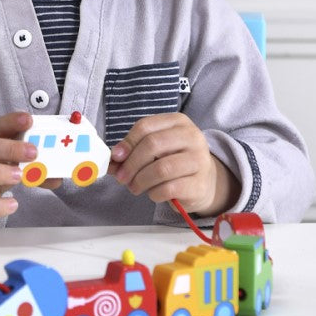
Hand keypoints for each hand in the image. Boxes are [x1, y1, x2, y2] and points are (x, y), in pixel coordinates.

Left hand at [108, 113, 238, 216]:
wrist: (204, 181)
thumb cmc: (173, 161)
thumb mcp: (155, 150)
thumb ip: (132, 152)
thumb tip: (110, 161)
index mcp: (178, 122)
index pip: (146, 126)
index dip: (127, 142)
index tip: (116, 157)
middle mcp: (192, 136)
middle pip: (152, 144)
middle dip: (131, 164)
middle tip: (122, 178)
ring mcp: (199, 160)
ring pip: (161, 168)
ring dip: (141, 181)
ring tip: (135, 187)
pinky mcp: (199, 183)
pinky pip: (169, 189)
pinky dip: (154, 194)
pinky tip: (153, 194)